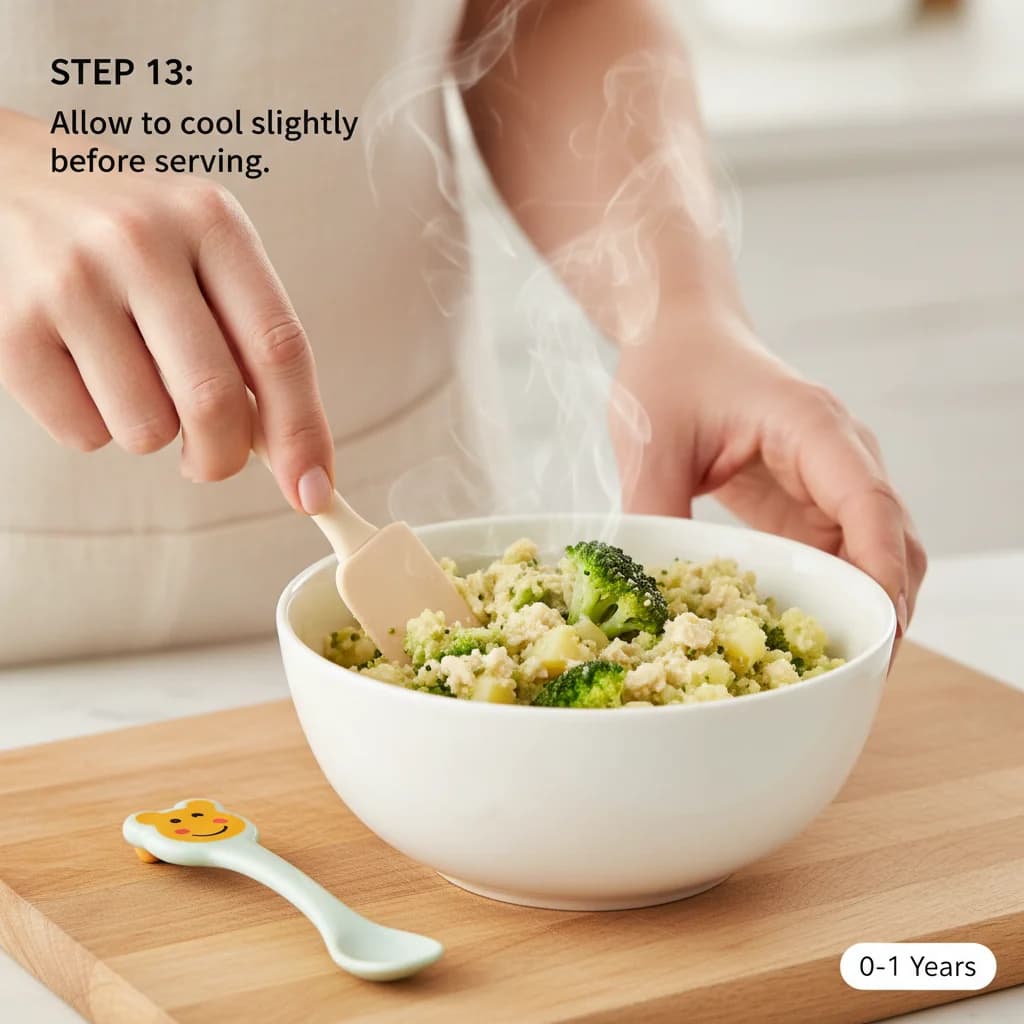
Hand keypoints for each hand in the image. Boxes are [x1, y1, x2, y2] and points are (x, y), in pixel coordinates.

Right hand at [0, 109, 333, 512]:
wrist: (3, 181)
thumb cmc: (122, 231)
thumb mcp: (201, 249)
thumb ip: (249, 335)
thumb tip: (289, 449)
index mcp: (210, 222)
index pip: (280, 348)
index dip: (303, 432)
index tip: (313, 491)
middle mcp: (141, 243)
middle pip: (214, 401)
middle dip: (221, 458)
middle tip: (209, 459)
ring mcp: (69, 282)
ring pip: (147, 430)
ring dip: (150, 432)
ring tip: (128, 377)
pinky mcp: (11, 327)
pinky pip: (82, 433)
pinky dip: (93, 426)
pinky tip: (81, 370)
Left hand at [611, 309, 926, 639]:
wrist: (677, 333)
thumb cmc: (671, 369)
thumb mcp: (652, 440)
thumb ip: (655, 511)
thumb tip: (651, 592)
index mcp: (813, 428)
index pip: (870, 505)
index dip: (880, 572)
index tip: (880, 630)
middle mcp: (839, 454)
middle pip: (893, 539)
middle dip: (887, 606)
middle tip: (861, 675)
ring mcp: (829, 479)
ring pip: (875, 553)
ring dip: (865, 606)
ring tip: (839, 668)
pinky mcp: (807, 499)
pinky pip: (838, 553)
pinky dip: (834, 593)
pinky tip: (806, 632)